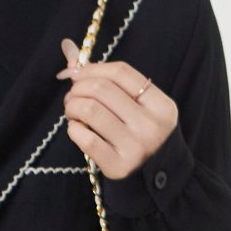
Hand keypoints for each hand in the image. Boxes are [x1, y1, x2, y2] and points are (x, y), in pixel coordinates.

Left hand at [57, 37, 178, 177]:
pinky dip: (73, 128)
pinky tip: (76, 128)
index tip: (77, 73)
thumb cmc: (141, 134)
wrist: (153, 177)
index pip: (121, 73)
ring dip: (72, 106)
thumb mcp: (141, 107)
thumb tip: (69, 53)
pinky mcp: (117, 166)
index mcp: (161, 105)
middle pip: (102, 89)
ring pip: (89, 110)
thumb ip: (113, 82)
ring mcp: (135, 147)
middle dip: (78, 87)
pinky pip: (84, 138)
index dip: (93, 68)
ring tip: (72, 110)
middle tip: (72, 94)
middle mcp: (151, 126)